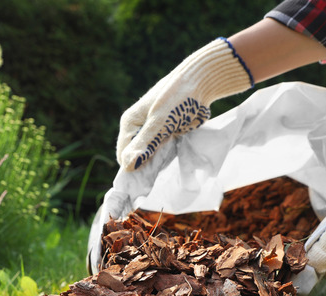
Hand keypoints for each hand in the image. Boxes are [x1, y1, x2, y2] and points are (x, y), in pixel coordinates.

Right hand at [116, 37, 252, 170]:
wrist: (201, 83)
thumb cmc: (177, 99)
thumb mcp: (159, 122)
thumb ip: (145, 144)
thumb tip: (128, 166)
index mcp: (130, 123)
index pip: (123, 154)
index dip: (131, 168)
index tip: (144, 181)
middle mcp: (139, 128)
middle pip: (135, 156)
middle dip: (144, 167)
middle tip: (157, 176)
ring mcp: (154, 132)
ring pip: (150, 156)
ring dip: (156, 164)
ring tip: (166, 170)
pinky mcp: (168, 134)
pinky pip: (163, 152)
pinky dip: (167, 158)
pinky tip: (173, 163)